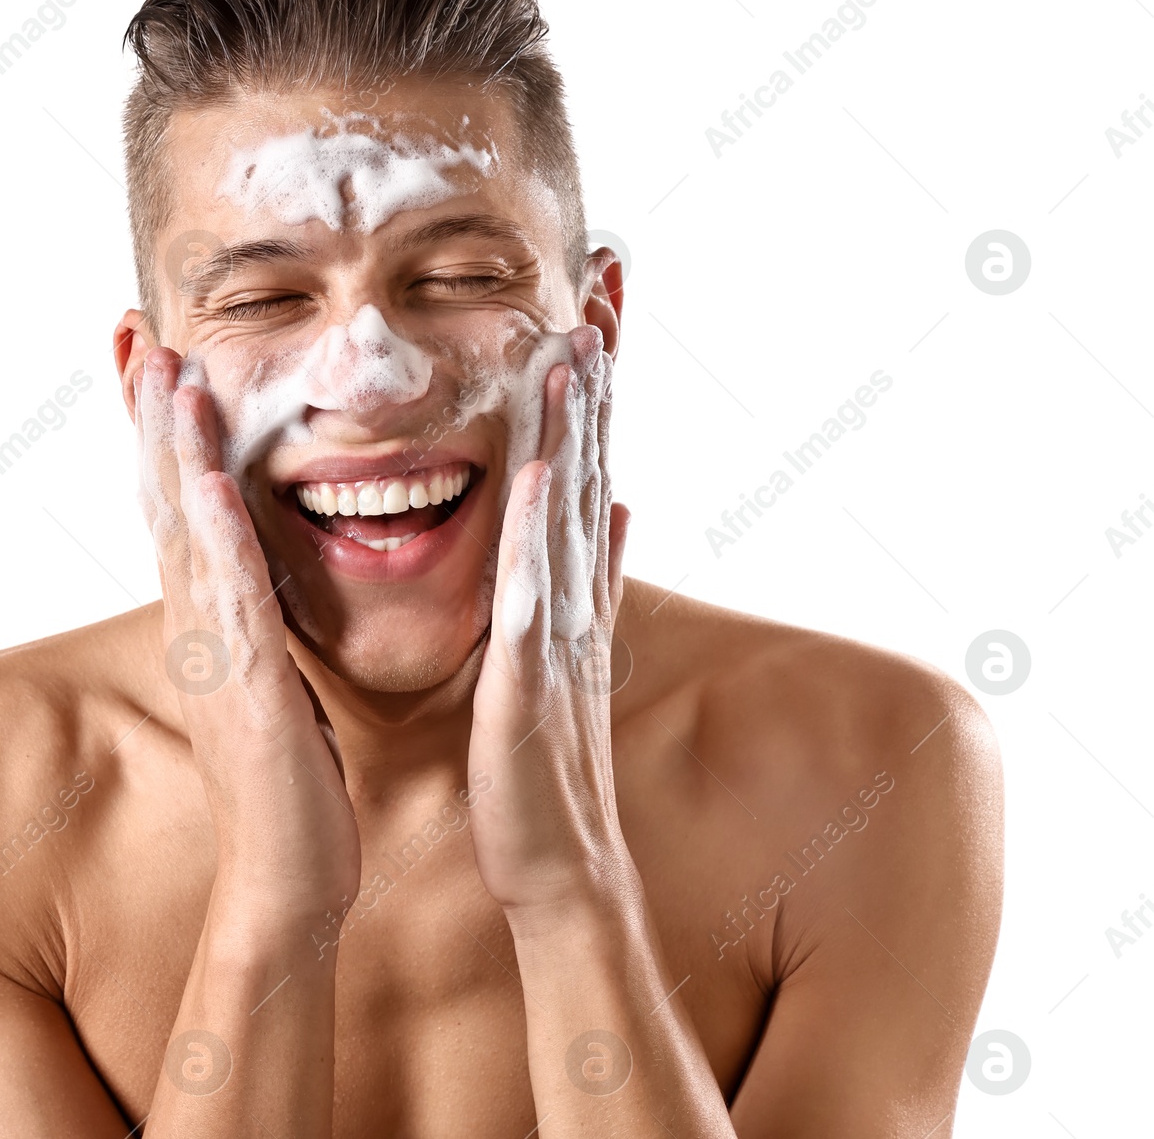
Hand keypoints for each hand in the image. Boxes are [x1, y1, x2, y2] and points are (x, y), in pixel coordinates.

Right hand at [136, 347, 360, 925]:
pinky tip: (203, 474)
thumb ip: (258, 620)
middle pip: (162, 501)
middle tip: (135, 331)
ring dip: (170, 449)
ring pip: (183, 534)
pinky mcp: (242, 689)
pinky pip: (226, 596)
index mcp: (212, 621)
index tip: (155, 356)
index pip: (179, 506)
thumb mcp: (270, 680)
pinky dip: (211, 531)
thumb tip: (258, 572)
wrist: (288, 880)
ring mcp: (212, 655)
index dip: (162, 431)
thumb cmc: (291, 781)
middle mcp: (198, 626)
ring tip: (163, 369)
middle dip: (149, 414)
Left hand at [466, 326, 635, 916]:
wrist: (557, 861)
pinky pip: (537, 593)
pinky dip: (543, 531)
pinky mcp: (532, 679)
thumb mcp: (567, 655)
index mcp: (572, 593)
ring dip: (576, 432)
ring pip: (570, 515)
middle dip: (593, 384)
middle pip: (589, 472)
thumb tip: (620, 509)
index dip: (591, 396)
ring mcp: (560, 635)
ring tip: (578, 349)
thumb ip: (589, 580)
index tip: (591, 316)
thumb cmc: (543, 762)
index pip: (584, 474)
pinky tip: (543, 472)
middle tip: (598, 291)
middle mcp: (575, 600)